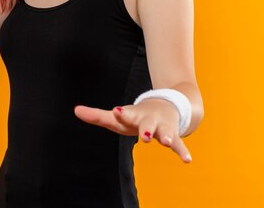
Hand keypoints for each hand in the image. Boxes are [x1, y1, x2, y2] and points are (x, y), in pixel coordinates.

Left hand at [74, 98, 191, 162]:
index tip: (116, 111)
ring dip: (166, 136)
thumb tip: (75, 110)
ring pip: (165, 132)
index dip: (121, 113)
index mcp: (132, 115)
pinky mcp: (172, 134)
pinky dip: (183, 151)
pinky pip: (179, 144)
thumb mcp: (117, 116)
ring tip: (165, 142)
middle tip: (144, 136)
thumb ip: (97, 115)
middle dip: (145, 128)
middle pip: (146, 123)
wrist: (165, 104)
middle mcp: (147, 119)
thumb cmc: (135, 115)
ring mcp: (161, 126)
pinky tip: (188, 160)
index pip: (124, 114)